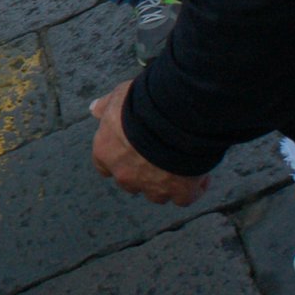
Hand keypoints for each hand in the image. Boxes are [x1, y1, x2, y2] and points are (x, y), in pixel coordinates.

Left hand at [89, 80, 210, 205]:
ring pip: (156, 194)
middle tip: (157, 156)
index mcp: (105, 152)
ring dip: (164, 184)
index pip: (104, 165)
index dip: (118, 158)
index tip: (129, 151)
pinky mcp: (180, 192)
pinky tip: (200, 175)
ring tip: (179, 166)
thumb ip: (106, 106)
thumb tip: (94, 110)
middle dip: (141, 173)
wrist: (175, 116)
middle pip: (130, 182)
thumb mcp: (119, 97)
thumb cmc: (142, 104)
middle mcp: (125, 174)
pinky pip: (184, 197)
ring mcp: (152, 187)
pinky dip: (192, 188)